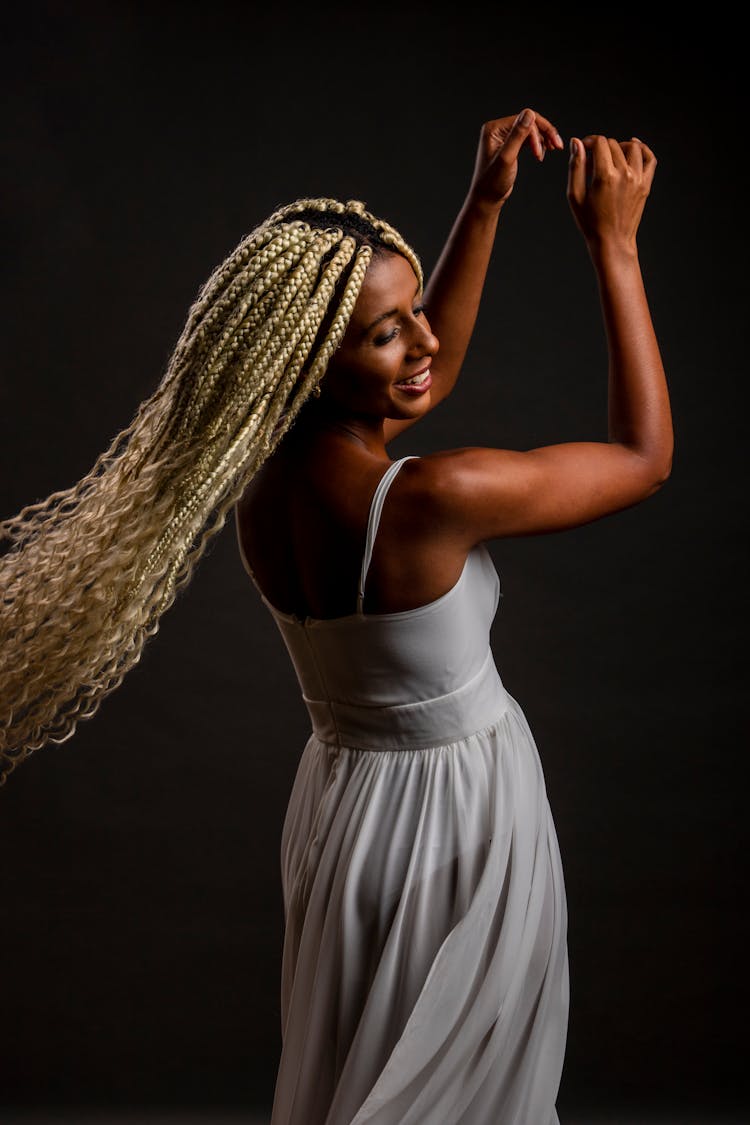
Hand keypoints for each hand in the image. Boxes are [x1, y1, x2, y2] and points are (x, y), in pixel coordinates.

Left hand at [468, 108, 563, 209]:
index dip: (539, 131)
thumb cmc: (492, 182)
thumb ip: (517, 135)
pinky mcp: (509, 145)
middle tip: (558, 146)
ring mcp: (503, 137)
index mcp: (494, 128)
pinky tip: (543, 153)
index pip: (523, 119)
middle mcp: (497, 129)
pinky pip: (527, 138)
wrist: (486, 199)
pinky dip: (537, 144)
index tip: (547, 149)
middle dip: (544, 133)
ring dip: (543, 139)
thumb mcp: (507, 158)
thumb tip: (530, 114)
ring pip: (530, 130)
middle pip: (528, 122)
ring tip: (553, 149)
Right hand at [567, 135, 656, 251]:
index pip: (600, 142)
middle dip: (601, 148)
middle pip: (614, 144)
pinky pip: (649, 158)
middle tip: (592, 163)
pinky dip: (642, 149)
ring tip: (610, 157)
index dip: (589, 141)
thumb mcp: (575, 196)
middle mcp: (624, 174)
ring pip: (632, 147)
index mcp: (604, 176)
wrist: (612, 241)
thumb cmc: (590, 222)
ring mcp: (637, 178)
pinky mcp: (645, 184)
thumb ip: (575, 167)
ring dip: (619, 147)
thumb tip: (576, 143)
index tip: (584, 149)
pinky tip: (633, 147)